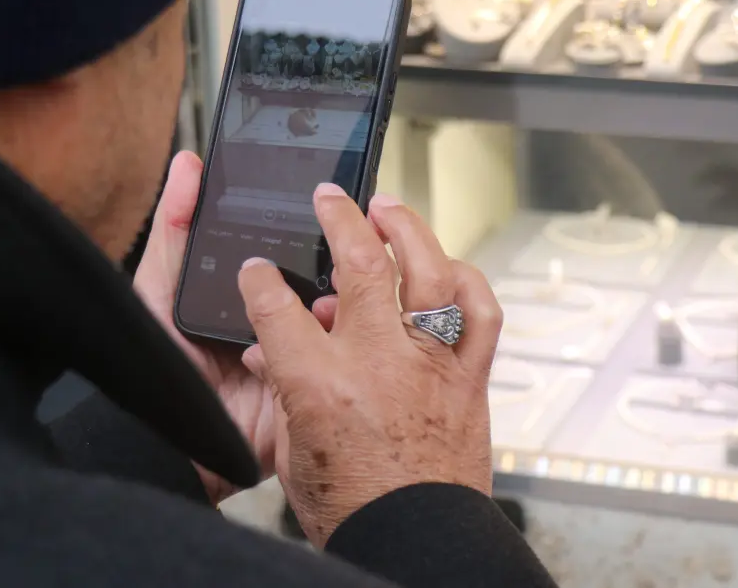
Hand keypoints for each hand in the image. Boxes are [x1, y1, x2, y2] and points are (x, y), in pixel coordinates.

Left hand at [132, 151, 333, 503]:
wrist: (153, 440)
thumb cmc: (150, 367)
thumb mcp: (157, 288)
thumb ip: (175, 229)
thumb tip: (188, 163)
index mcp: (251, 300)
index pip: (291, 259)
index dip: (312, 235)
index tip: (330, 207)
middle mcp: (278, 327)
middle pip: (322, 287)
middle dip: (335, 267)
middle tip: (340, 249)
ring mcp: (297, 362)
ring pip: (337, 326)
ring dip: (338, 307)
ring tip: (329, 295)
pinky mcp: (309, 398)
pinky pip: (334, 370)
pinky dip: (335, 351)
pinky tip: (328, 332)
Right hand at [238, 183, 502, 546]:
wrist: (418, 540)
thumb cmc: (356, 507)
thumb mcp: (294, 451)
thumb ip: (286, 389)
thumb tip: (271, 351)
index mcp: (322, 386)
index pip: (277, 308)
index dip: (258, 280)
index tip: (256, 269)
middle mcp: (379, 363)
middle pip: (358, 264)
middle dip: (338, 218)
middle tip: (330, 198)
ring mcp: (430, 364)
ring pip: (428, 273)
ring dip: (408, 231)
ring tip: (390, 210)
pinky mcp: (468, 376)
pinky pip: (481, 313)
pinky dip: (468, 283)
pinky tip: (449, 269)